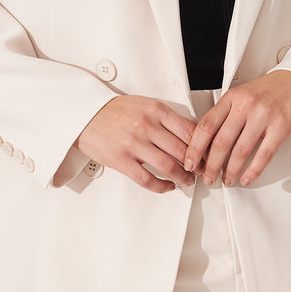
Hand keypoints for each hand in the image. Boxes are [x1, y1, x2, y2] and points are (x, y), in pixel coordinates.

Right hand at [74, 95, 196, 193]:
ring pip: (169, 167)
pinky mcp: (121, 160)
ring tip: (186, 181)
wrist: (84, 114)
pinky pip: (148, 179)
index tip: (207, 155)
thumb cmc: (115, 110)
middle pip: (183, 151)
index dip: (203, 147)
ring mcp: (134, 144)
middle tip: (200, 171)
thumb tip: (192, 131)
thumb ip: (167, 118)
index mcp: (156, 110)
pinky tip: (167, 186)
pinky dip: (162, 186)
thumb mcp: (145, 105)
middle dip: (195, 165)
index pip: (190, 131)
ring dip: (182, 178)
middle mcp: (147, 126)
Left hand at [184, 71, 290, 186]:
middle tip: (207, 178)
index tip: (190, 162)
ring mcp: (263, 116)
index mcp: (232, 97)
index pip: (206, 126)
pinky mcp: (281, 127)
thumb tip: (208, 139)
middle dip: (211, 166)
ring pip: (240, 152)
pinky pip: (263, 155)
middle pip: (220, 142)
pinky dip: (253, 171)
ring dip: (230, 171)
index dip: (194, 148)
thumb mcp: (243, 94)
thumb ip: (226, 113)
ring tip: (227, 180)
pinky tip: (247, 178)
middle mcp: (245, 106)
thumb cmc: (272, 89)